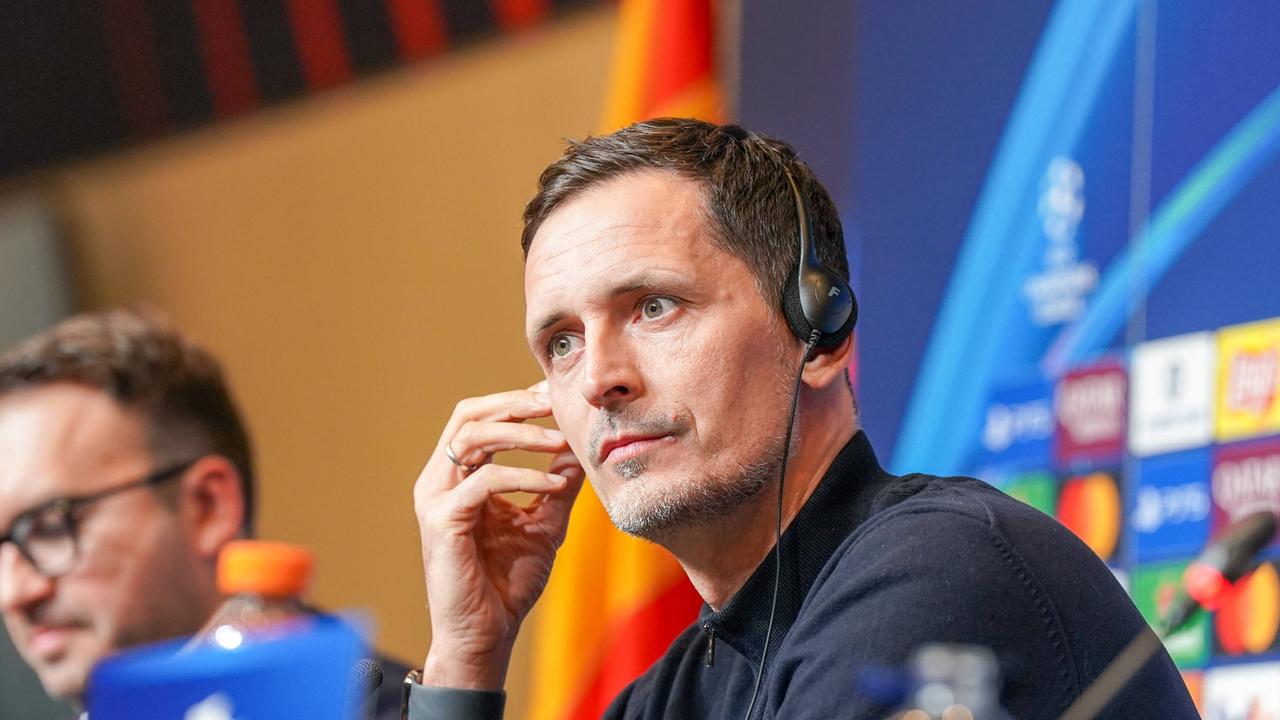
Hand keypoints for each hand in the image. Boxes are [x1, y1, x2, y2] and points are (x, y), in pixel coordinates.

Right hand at [414, 381, 583, 689]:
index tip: (556, 399)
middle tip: (555, 405)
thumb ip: (558, 485)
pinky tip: (556, 483)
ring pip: (472, 437)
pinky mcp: (442, 521)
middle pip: (468, 415)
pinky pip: (485, 481)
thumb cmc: (507, 583)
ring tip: (561, 442)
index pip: (480, 418)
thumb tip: (580, 446)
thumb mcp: (544, 523)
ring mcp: (435, 499)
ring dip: (521, 433)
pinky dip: (525, 475)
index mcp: (457, 477)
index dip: (517, 402)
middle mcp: (439, 481)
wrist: (487, 635)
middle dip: (515, 404)